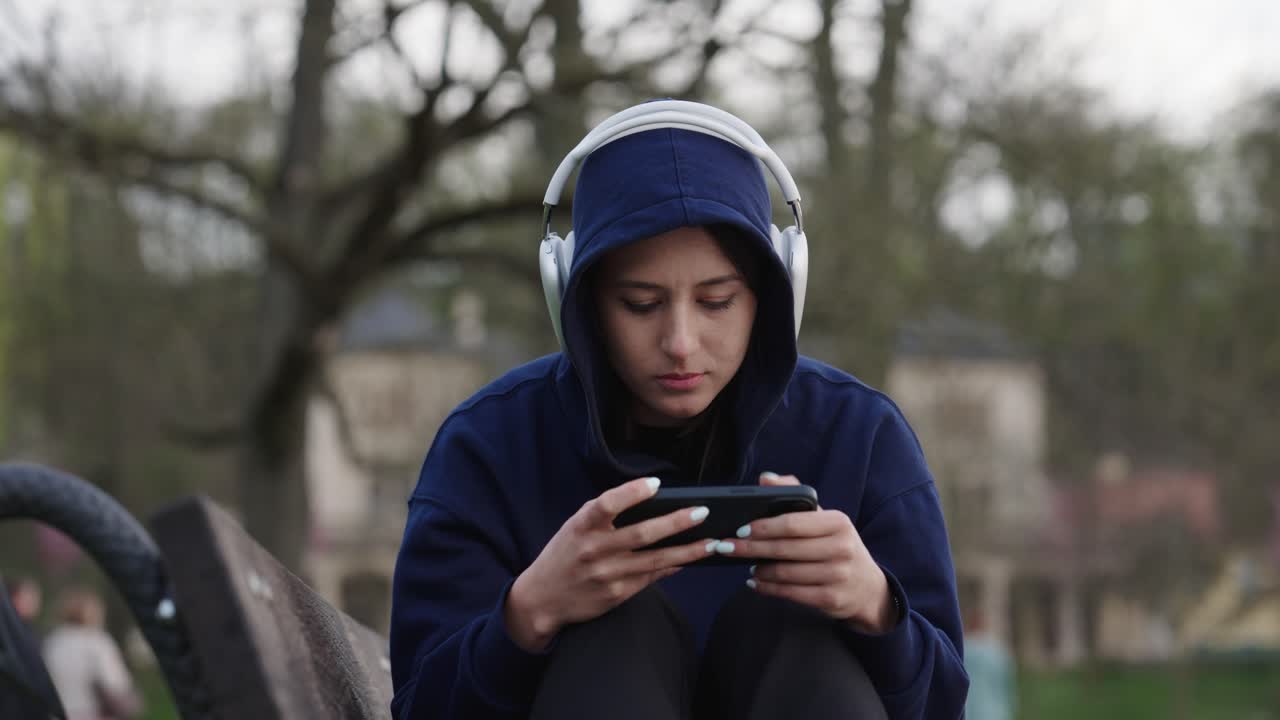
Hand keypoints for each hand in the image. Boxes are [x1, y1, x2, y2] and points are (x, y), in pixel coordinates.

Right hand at [505, 476, 714, 651]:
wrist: (543, 598)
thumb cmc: (565, 553)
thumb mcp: (576, 526)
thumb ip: (605, 515)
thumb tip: (651, 501)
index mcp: (582, 526)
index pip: (607, 504)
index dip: (632, 493)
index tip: (656, 484)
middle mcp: (595, 550)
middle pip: (641, 534)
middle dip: (676, 522)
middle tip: (702, 512)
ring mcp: (608, 575)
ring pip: (655, 560)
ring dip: (687, 551)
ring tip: (712, 541)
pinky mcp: (618, 594)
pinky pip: (652, 577)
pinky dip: (673, 567)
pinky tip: (691, 558)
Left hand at [718, 472, 897, 633]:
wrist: (867, 587)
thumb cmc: (836, 545)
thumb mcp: (824, 518)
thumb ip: (794, 494)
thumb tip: (765, 478)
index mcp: (838, 522)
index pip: (793, 523)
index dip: (763, 526)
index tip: (739, 528)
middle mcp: (841, 548)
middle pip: (785, 549)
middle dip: (750, 548)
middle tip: (726, 547)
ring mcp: (838, 576)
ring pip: (785, 573)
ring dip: (759, 569)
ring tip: (746, 564)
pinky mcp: (831, 599)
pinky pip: (790, 593)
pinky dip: (768, 588)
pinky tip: (756, 582)